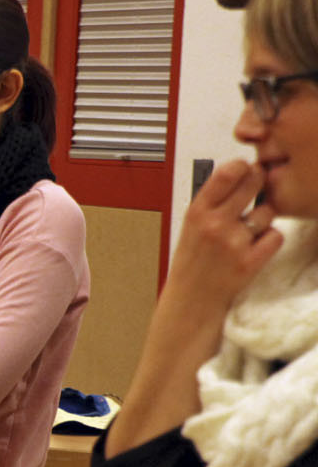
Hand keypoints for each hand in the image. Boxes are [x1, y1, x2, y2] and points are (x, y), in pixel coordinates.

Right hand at [169, 160, 277, 307]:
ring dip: (264, 219)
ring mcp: (233, 243)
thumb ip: (212, 201)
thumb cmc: (192, 261)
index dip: (242, 166)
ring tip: (248, 231)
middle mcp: (215, 224)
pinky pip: (275, 236)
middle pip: (253, 183)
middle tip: (259, 186)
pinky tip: (254, 248)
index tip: (246, 169)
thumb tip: (241, 172)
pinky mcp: (250, 261)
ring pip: (268, 212)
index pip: (226, 173)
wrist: (190, 300)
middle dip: (260, 181)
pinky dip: (269, 241)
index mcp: (197, 212)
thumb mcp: (190, 226)